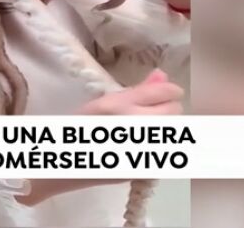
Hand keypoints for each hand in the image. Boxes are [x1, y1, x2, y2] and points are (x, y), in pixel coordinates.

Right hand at [18, 70, 183, 206]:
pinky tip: (141, 144)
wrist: (68, 167)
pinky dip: (160, 143)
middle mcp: (135, 127)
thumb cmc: (80, 129)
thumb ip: (137, 90)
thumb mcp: (105, 102)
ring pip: (174, 129)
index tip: (163, 92)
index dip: (168, 90)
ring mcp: (144, 150)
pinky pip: (167, 148)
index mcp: (121, 106)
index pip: (166, 91)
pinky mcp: (147, 167)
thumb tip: (161, 75)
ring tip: (143, 128)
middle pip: (176, 111)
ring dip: (165, 125)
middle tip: (148, 111)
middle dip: (167, 108)